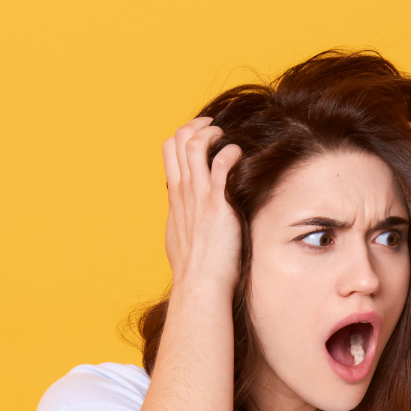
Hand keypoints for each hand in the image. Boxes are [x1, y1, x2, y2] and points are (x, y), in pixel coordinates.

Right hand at [162, 117, 243, 291]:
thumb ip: (184, 219)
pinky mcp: (216, 203)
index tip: (204, 136)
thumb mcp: (181, 236)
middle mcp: (182, 190)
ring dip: (213, 133)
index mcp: (175, 195)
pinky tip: (240, 156)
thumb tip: (186, 218)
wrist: (200, 285)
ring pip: (194, 143)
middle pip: (178, 139)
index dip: (186, 134)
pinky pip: (220, 163)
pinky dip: (230, 151)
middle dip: (198, 126)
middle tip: (217, 128)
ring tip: (227, 138)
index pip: (170, 149)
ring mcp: (197, 195)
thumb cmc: (195, 268)